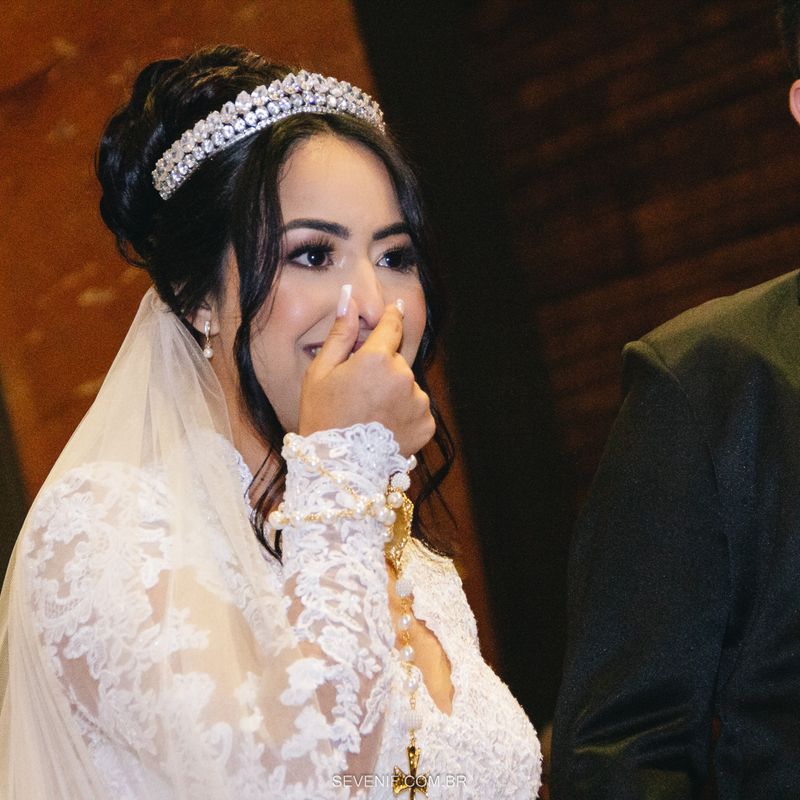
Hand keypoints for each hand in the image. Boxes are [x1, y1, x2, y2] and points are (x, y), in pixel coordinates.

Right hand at [298, 292, 434, 456]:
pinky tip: (383, 427)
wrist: (338, 469)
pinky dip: (404, 415)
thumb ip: (340, 334)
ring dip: (395, 393)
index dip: (392, 316)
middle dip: (383, 369)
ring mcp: (419, 402)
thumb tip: (349, 299)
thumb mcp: (320, 373)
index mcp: (378, 358)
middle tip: (359, 392)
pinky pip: (417, 410)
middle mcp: (404, 377)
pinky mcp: (427, 424)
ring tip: (370, 415)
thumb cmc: (323, 418)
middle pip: (397, 361)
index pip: (392, 326)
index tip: (394, 309)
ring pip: (408, 386)